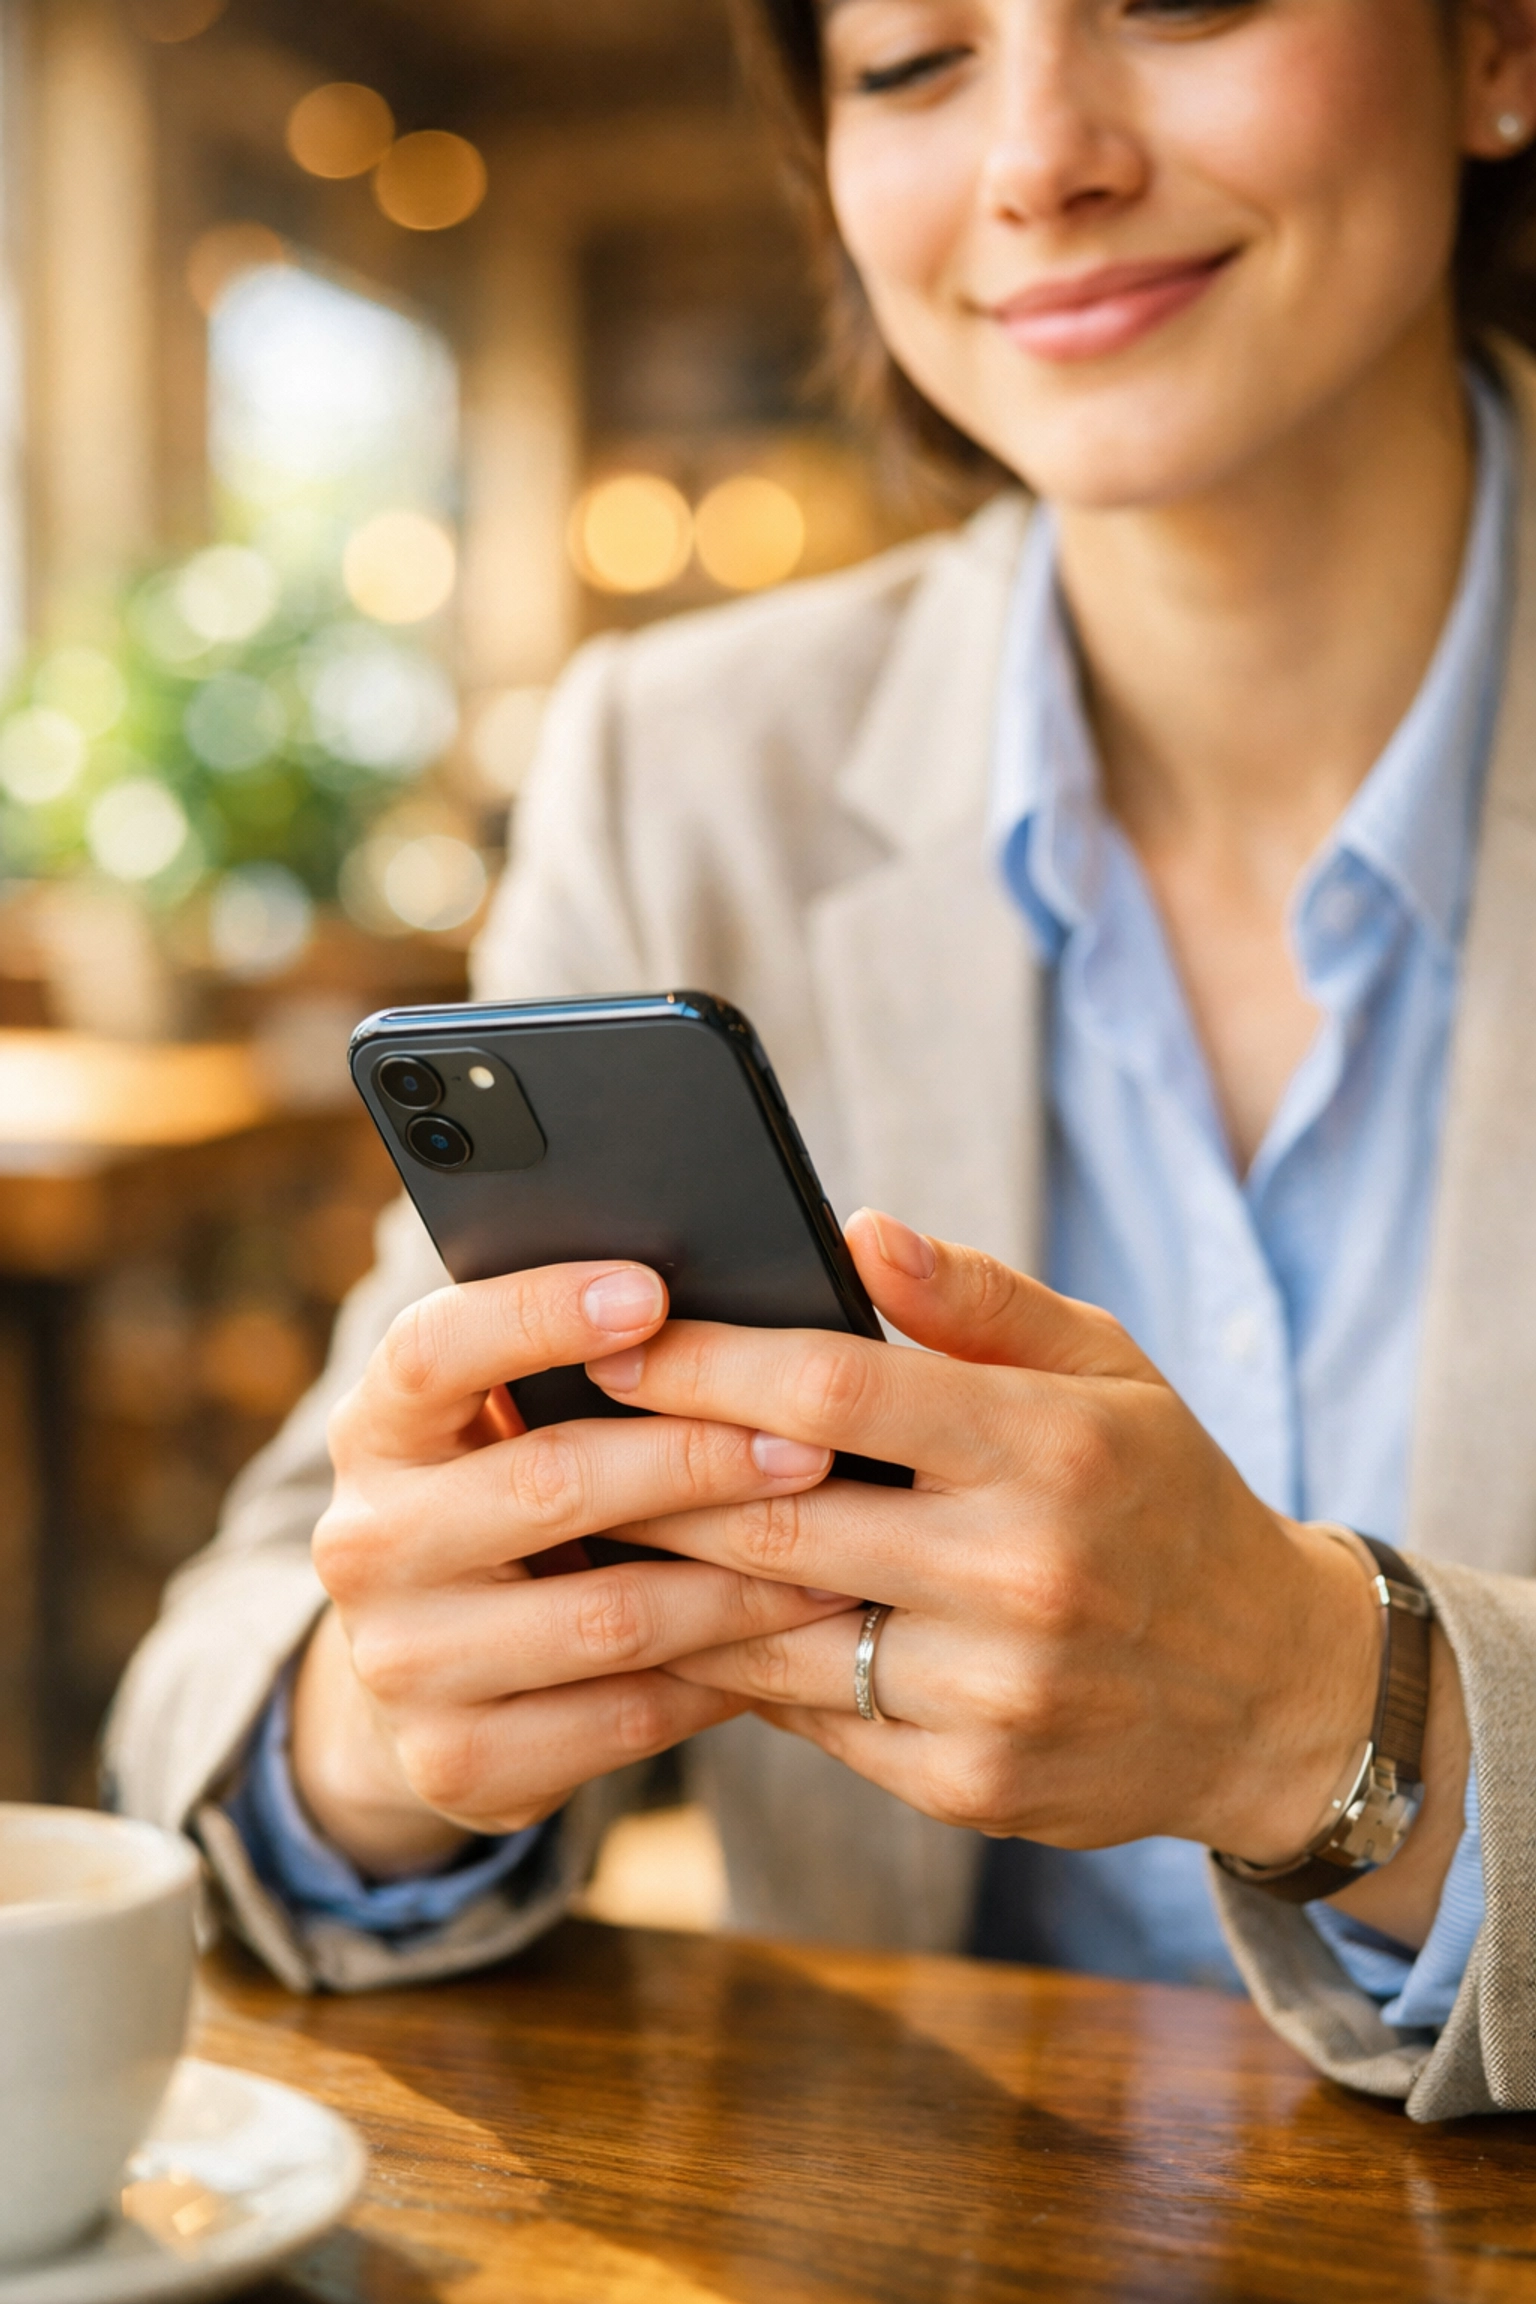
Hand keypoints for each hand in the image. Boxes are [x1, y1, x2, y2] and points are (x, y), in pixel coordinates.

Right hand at [292, 1260, 850, 1878]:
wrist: (422, 1686)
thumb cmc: (508, 1506)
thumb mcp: (499, 1428)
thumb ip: (576, 1369)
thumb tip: (730, 1309)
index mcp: (376, 1428)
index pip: (433, 1349)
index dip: (539, 1313)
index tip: (653, 1291)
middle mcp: (365, 1541)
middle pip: (548, 1483)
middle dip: (695, 1460)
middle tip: (811, 1445)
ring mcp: (402, 1662)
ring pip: (607, 1615)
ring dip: (738, 1585)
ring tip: (837, 1556)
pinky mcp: (457, 1760)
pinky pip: (625, 1717)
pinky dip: (720, 1676)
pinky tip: (786, 1641)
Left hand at [588, 1212, 1466, 1936]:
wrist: (1272, 1694)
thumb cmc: (1167, 1499)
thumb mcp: (1111, 1373)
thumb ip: (981, 1303)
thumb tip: (856, 1232)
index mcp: (1052, 1450)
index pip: (835, 1393)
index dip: (706, 1363)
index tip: (615, 1340)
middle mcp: (1021, 1575)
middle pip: (774, 1517)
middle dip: (646, 1474)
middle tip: (554, 1437)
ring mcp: (993, 1694)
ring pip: (772, 1631)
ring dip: (665, 1581)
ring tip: (584, 1532)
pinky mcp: (969, 1784)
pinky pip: (810, 1715)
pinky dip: (737, 1664)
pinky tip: (681, 1619)